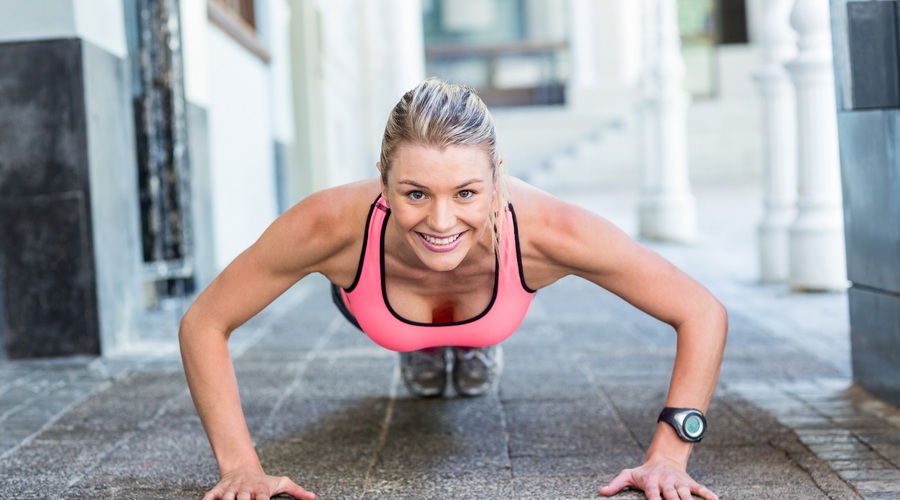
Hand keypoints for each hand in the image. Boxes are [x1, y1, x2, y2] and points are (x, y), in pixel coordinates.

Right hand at [202, 469, 315, 499]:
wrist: (243, 467)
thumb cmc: (264, 480)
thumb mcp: (281, 483)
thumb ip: (297, 491)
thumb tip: (313, 497)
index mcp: (260, 489)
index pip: (262, 498)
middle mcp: (245, 489)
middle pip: (243, 499)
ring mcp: (231, 489)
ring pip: (226, 498)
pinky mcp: (218, 489)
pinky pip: (210, 496)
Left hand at [599, 457, 717, 499]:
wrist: (664, 458)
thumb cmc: (644, 472)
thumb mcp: (629, 475)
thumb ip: (616, 484)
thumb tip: (601, 492)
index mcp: (651, 482)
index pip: (652, 493)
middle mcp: (666, 482)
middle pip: (672, 496)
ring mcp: (679, 483)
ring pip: (686, 494)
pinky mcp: (689, 483)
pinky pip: (700, 489)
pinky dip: (708, 494)